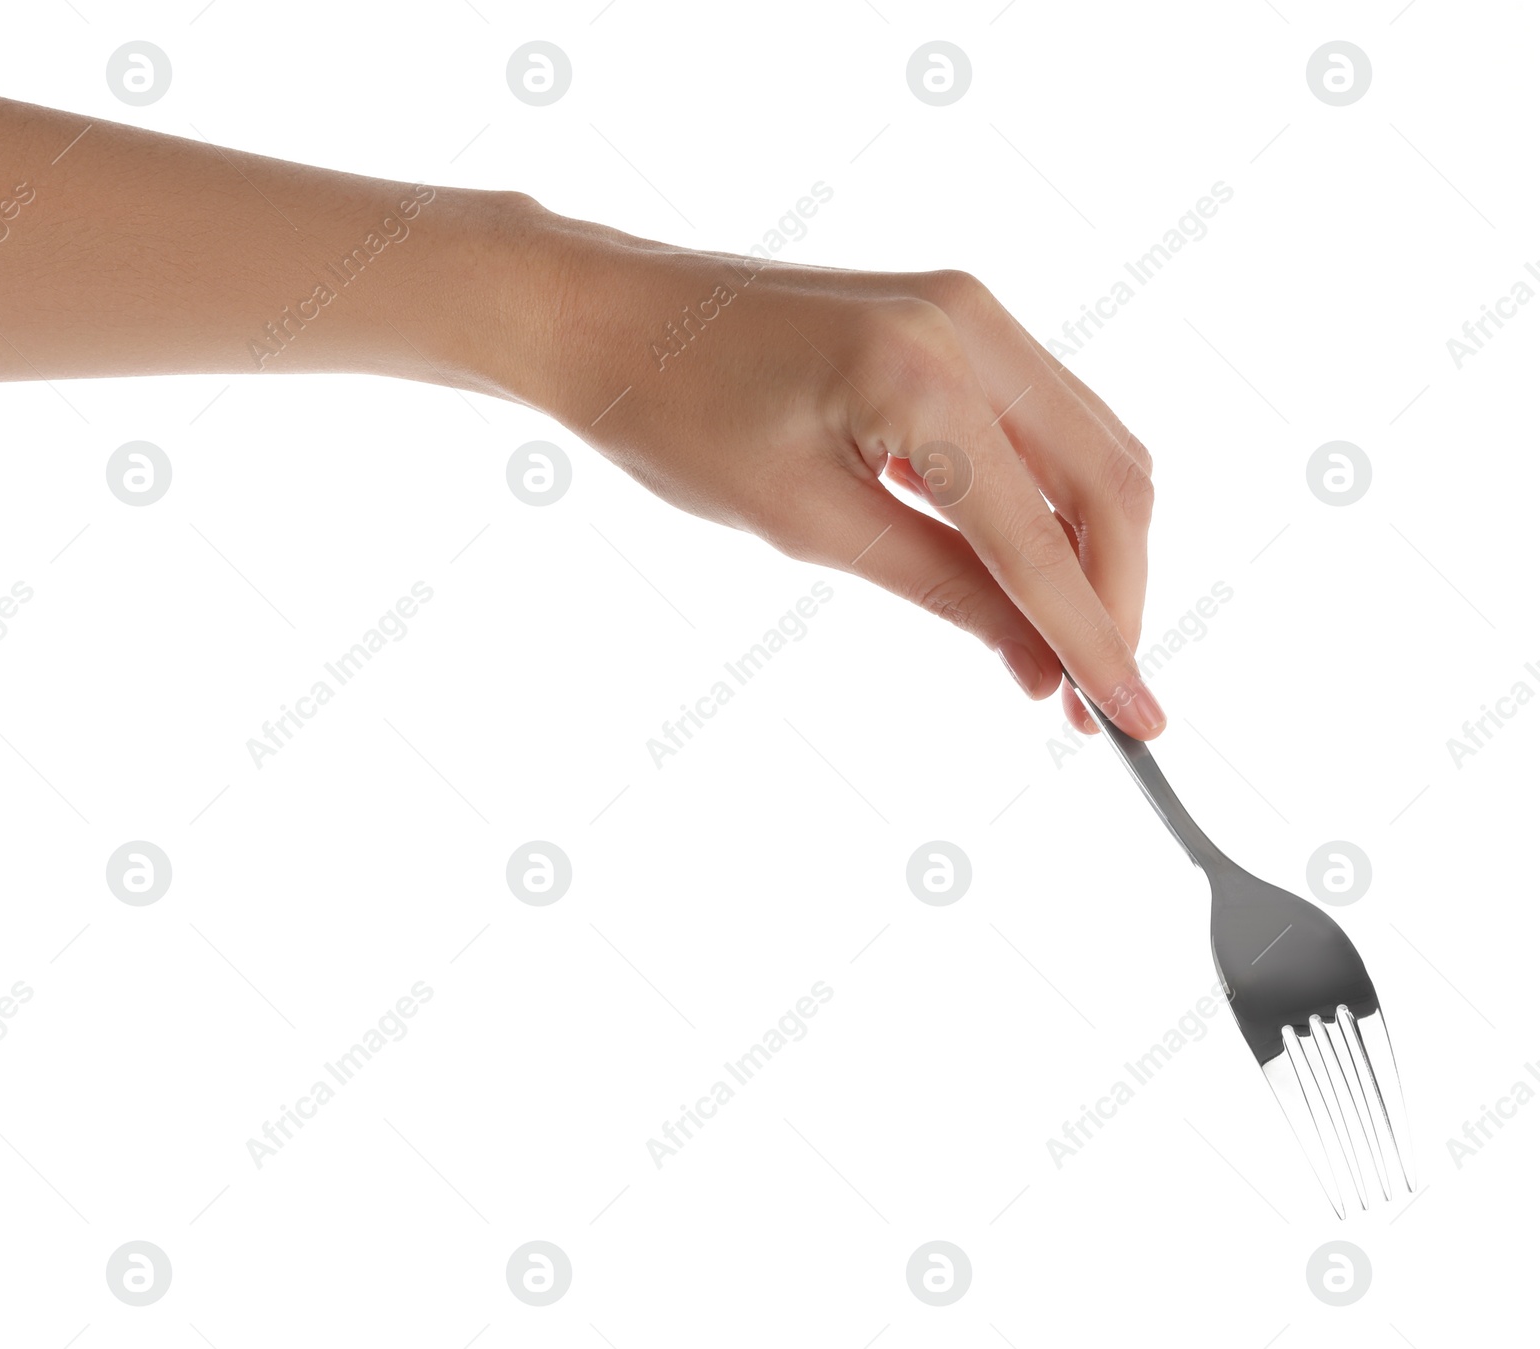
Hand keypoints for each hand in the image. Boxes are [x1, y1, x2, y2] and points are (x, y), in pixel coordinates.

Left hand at [447, 199, 1163, 738]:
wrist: (610, 319)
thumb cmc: (677, 418)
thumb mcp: (811, 526)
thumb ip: (944, 589)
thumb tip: (1039, 665)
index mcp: (922, 374)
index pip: (1043, 536)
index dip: (1098, 640)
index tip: (1137, 723)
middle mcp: (972, 324)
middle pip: (1110, 482)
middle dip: (1117, 599)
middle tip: (1095, 700)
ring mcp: (973, 313)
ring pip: (1094, 451)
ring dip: (1096, 555)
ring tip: (1065, 653)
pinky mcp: (958, 323)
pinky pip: (1048, 425)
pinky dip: (1057, 507)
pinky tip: (1033, 575)